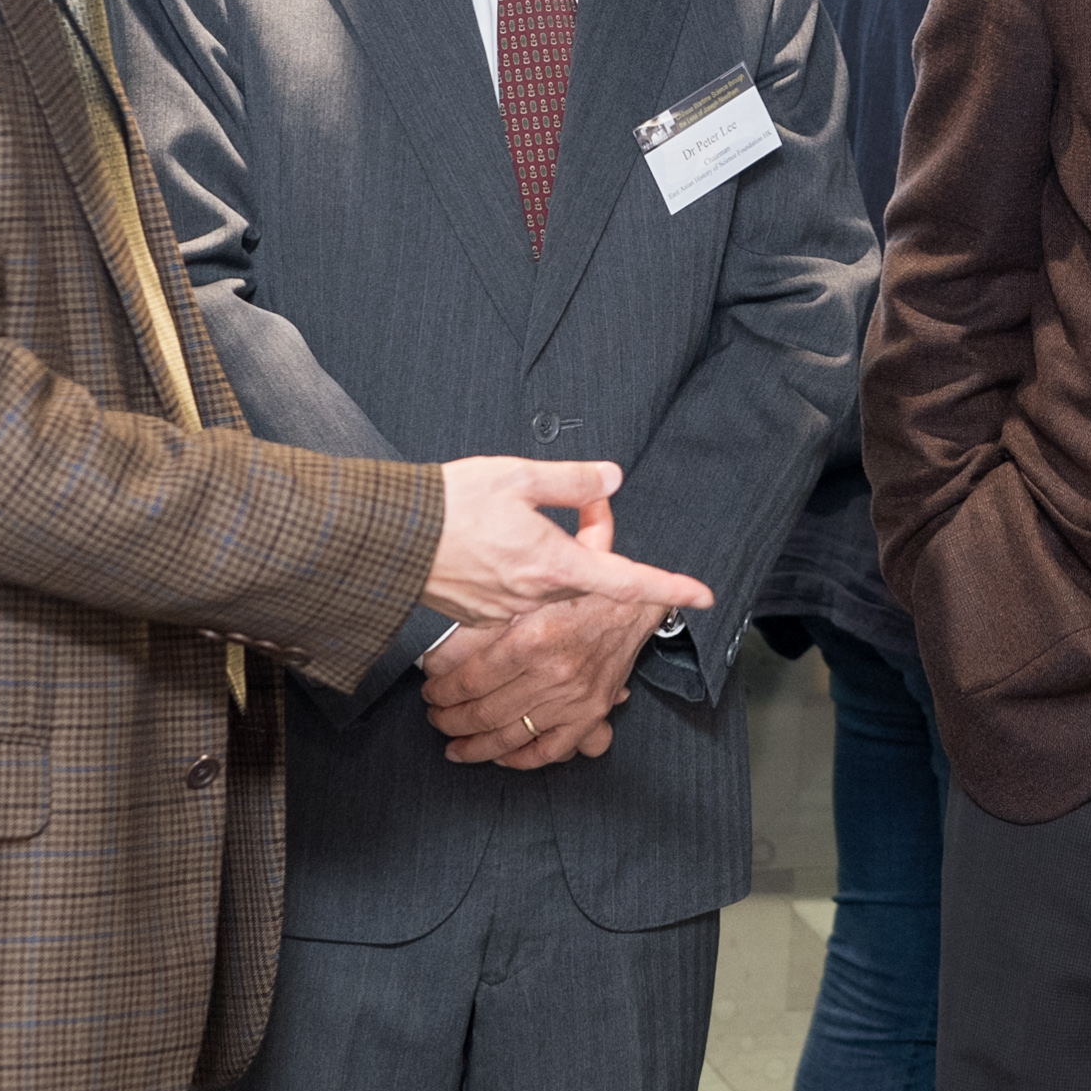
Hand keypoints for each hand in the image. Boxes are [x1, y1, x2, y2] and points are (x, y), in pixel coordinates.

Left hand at [422, 593, 665, 767]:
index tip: (430, 693)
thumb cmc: (580, 591)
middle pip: (483, 712)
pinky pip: (548, 750)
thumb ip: (494, 602)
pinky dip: (520, 759)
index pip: (469, 681)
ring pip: (509, 736)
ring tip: (454, 746)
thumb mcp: (533, 588)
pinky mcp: (590, 714)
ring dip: (474, 746)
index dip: (441, 692)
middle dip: (449, 720)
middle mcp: (551, 673)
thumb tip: (449, 609)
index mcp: (531, 639)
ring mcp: (571, 698)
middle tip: (435, 717)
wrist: (633, 605)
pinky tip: (499, 757)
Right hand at [424, 457, 708, 630]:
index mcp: (551, 563)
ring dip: (562, 552)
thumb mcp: (518, 475)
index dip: (668, 587)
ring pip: (557, 584)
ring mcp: (508, 611)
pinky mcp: (483, 614)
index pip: (625, 580)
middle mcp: (535, 596)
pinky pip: (524, 594)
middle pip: (590, 574)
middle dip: (596, 536)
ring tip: (531, 514)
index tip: (702, 596)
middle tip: (583, 498)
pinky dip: (530, 568)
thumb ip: (574, 480)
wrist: (388, 536)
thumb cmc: (449, 504)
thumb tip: (612, 480)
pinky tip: (503, 540)